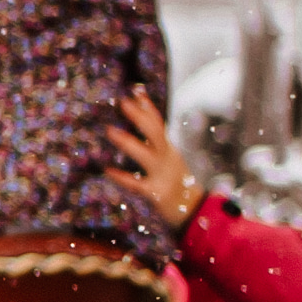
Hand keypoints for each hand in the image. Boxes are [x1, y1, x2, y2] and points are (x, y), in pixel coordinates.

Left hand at [109, 91, 209, 233]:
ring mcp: (162, 175)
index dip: (147, 107)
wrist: (194, 211)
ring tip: (109, 130)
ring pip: (145, 154)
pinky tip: (107, 171)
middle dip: (140, 117)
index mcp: (168, 150)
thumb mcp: (168, 160)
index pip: (159, 124)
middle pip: (155, 133)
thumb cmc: (176, 183)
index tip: (135, 91)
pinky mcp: (156, 192)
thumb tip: (141, 128)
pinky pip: (137, 183)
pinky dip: (122, 177)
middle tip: (122, 102)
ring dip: (128, 142)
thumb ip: (156, 146)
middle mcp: (167, 158)